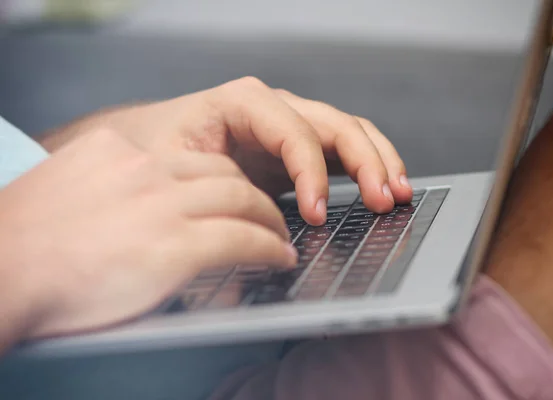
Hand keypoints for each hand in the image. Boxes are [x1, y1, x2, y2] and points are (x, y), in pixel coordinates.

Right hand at [0, 130, 295, 340]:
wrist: (0, 275)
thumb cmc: (20, 247)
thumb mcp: (64, 191)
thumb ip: (105, 186)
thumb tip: (133, 206)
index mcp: (116, 152)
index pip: (188, 158)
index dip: (221, 180)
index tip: (234, 194)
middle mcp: (144, 171)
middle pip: (223, 174)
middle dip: (253, 197)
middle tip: (268, 216)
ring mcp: (162, 206)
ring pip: (242, 200)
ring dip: (269, 221)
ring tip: (279, 237)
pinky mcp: (175, 246)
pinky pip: (243, 239)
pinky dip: (268, 248)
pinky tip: (277, 257)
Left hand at [42, 77, 411, 225]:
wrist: (148, 145)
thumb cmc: (157, 154)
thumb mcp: (174, 170)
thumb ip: (211, 193)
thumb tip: (253, 236)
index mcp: (243, 103)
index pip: (294, 132)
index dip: (312, 173)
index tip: (316, 214)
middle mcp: (273, 108)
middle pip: (336, 125)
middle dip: (366, 162)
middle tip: (384, 200)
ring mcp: (289, 124)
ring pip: (349, 132)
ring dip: (379, 161)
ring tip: (398, 194)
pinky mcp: (296, 148)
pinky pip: (343, 149)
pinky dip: (368, 167)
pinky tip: (384, 188)